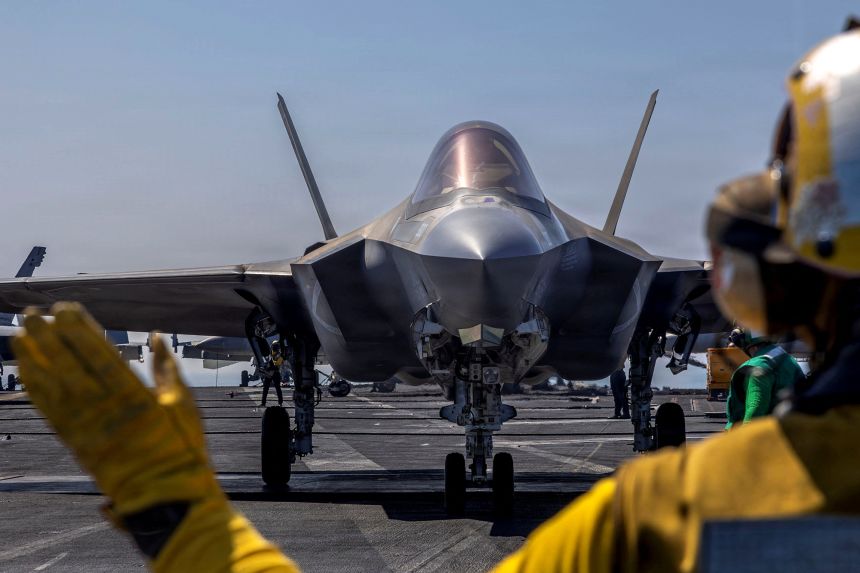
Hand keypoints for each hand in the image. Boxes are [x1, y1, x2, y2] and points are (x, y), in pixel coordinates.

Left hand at [12, 303, 221, 516]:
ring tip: (18, 334)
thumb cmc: (179, 447)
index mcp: (133, 393)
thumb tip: (156, 336)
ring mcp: (84, 424)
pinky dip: (33, 386)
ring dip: (32, 358)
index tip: (65, 308)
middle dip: (48, 337)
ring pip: (51, 384)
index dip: (79, 329)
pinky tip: (24, 368)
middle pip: (68, 364)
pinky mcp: (73, 439)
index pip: (98, 353)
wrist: (162, 493)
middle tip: (31, 313)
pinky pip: (46, 408)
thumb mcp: (182, 403)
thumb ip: (167, 367)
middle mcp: (103, 406)